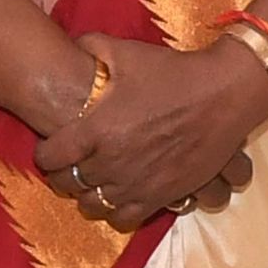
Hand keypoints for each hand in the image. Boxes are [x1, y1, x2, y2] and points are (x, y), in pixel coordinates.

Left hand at [33, 32, 267, 229]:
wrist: (222, 94)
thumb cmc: (172, 71)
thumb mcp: (125, 52)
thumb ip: (91, 49)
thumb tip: (71, 51)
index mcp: (96, 128)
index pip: (50, 156)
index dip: (45, 154)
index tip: (50, 149)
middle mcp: (111, 160)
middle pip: (69, 182)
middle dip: (63, 175)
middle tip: (68, 166)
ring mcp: (135, 182)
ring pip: (93, 204)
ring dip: (87, 195)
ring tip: (91, 183)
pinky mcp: (161, 196)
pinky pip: (124, 218)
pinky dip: (115, 212)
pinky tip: (117, 197)